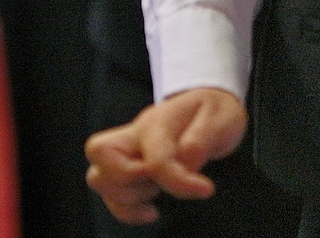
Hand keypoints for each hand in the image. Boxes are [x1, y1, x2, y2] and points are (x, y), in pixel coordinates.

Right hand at [85, 88, 249, 221]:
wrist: (210, 107)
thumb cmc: (214, 113)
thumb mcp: (222, 118)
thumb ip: (202, 140)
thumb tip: (185, 162)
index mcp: (159, 121)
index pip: (154, 158)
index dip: (178, 181)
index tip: (206, 189)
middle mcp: (135, 134)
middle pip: (99, 153)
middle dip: (130, 182)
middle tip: (160, 185)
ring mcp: (127, 151)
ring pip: (98, 177)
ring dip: (126, 196)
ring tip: (157, 193)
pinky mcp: (127, 168)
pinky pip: (109, 194)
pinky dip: (125, 210)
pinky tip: (152, 211)